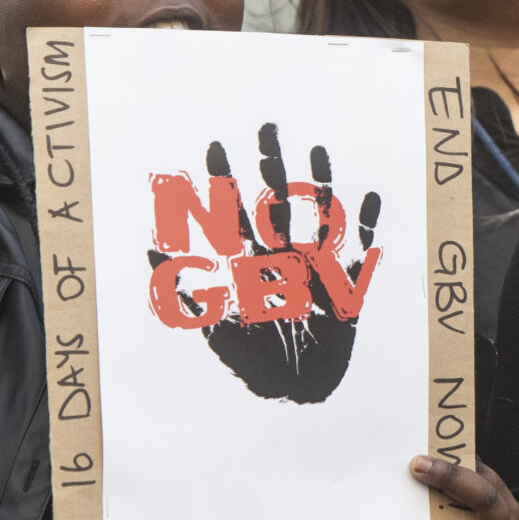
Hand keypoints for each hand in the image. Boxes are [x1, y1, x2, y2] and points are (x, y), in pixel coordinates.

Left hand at [145, 123, 384, 403]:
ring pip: (317, 214)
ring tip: (317, 150)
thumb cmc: (252, 362)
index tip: (213, 146)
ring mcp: (314, 267)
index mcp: (249, 266)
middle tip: (266, 127)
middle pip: (276, 201)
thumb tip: (149, 247)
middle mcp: (281, 258)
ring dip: (319, 184)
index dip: (222, 180)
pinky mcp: (345, 285)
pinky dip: (365, 221)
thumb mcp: (210, 326)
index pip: (232, 213)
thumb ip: (182, 290)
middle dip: (271, 165)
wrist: (294, 392)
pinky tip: (369, 194)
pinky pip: (359, 247)